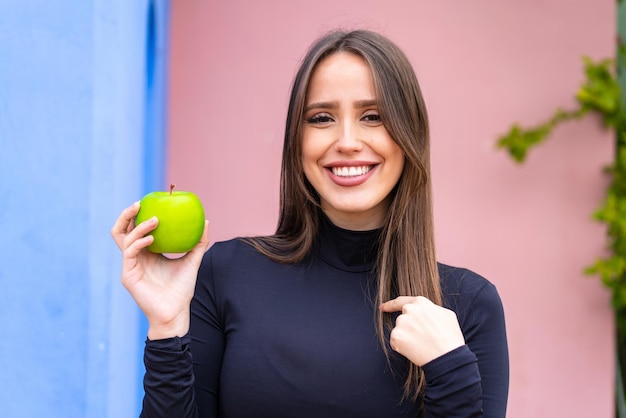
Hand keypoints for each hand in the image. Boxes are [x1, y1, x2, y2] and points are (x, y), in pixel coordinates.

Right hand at [110, 201, 209, 339]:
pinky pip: (129, 253)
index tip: (151, 200)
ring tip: (154, 220)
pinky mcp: (128, 275)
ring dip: (137, 226)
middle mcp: (136, 256)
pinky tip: (152, 238)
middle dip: (126, 214)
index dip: (138, 213)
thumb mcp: (192, 260)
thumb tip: (206, 221)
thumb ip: (198, 242)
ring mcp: (130, 265)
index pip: (136, 228)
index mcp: (147, 252)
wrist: (176, 312)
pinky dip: (139, 242)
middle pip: (122, 230)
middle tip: (140, 203)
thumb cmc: (182, 289)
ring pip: (123, 238)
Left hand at [379, 296, 464, 365]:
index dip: (390, 305)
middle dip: (408, 328)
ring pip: (399, 331)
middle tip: (421, 339)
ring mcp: (401, 323)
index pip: (401, 302)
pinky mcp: (396, 337)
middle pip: (402, 319)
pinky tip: (415, 350)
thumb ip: (432, 310)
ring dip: (406, 338)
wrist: (447, 357)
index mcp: (420, 302)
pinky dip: (402, 348)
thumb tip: (426, 312)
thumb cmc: (450, 338)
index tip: (382, 307)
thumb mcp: (447, 315)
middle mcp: (408, 310)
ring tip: (423, 345)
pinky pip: (396, 343)